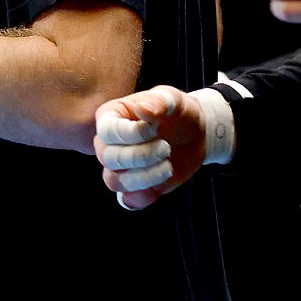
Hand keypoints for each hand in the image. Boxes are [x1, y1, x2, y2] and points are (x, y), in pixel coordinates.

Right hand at [94, 85, 205, 210]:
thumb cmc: (177, 112)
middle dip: (140, 156)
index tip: (155, 128)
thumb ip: (158, 101)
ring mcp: (119, 168)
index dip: (131, 134)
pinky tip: (161, 184)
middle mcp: (107, 144)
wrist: (194, 134)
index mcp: (110, 117)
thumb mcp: (172, 99)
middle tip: (166, 147)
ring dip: (144, 177)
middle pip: (108, 158)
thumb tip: (142, 108)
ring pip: (115, 181)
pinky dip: (143, 198)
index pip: (107, 131)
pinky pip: (128, 201)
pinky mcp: (133, 188)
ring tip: (168, 165)